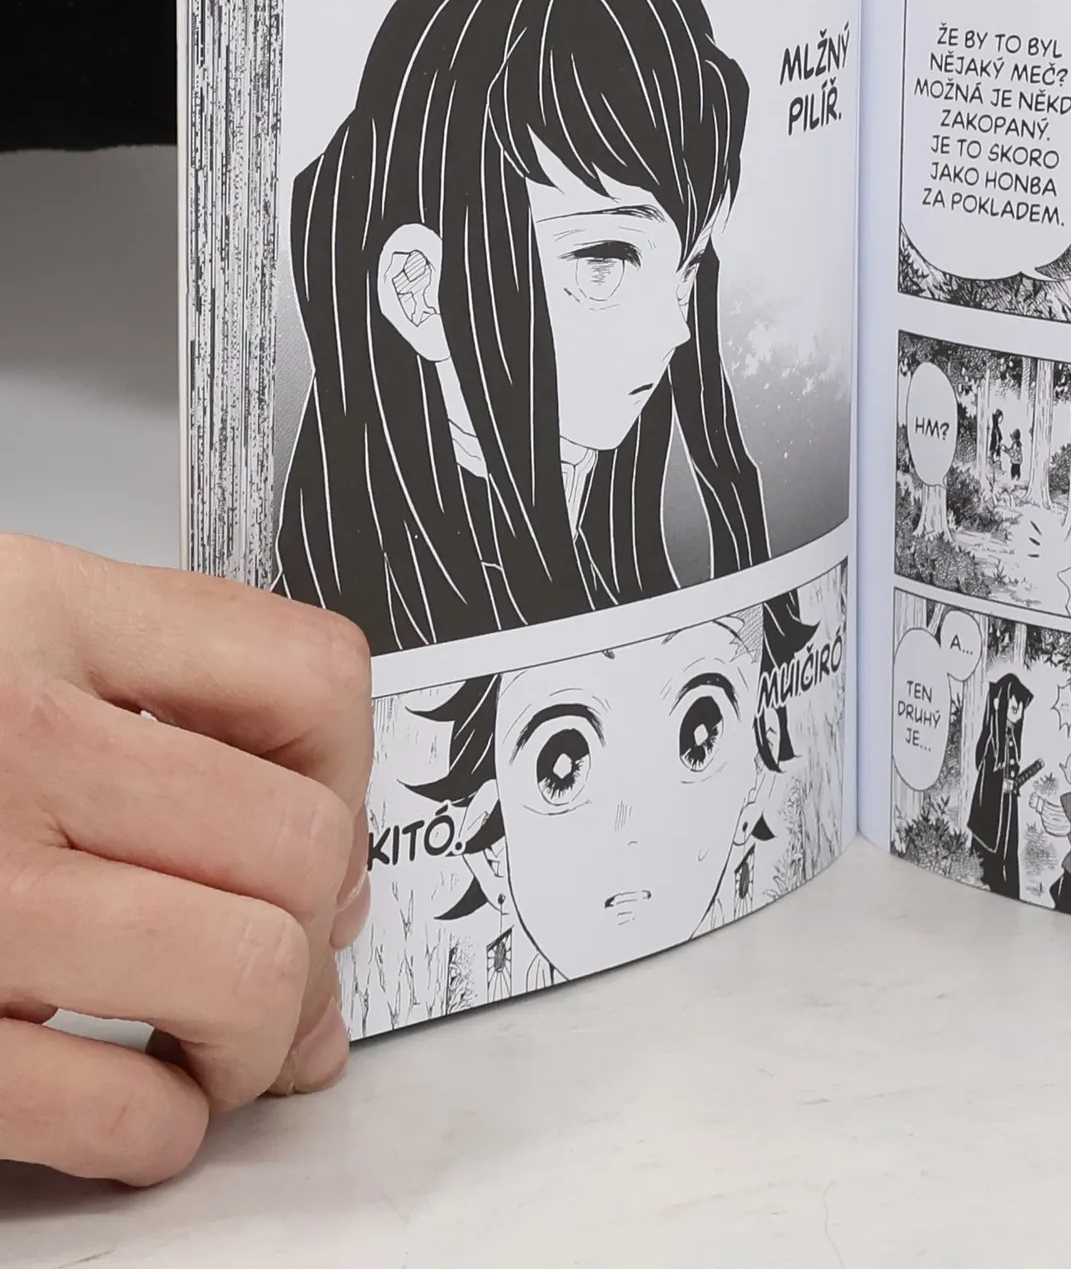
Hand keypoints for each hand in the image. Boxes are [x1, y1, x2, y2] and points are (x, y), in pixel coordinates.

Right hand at [0, 535, 371, 1183]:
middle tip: (286, 969)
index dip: (353, 773)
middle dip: (318, 931)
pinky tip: (130, 1118)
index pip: (306, 676)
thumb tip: (323, 865)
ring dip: (256, 1039)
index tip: (329, 828)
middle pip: (298, 845)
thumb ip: (142, 703)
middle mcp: (5, 742)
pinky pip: (115, 1113)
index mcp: (32, 616)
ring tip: (217, 1048)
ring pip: (244, 973)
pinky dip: (156, 1137)